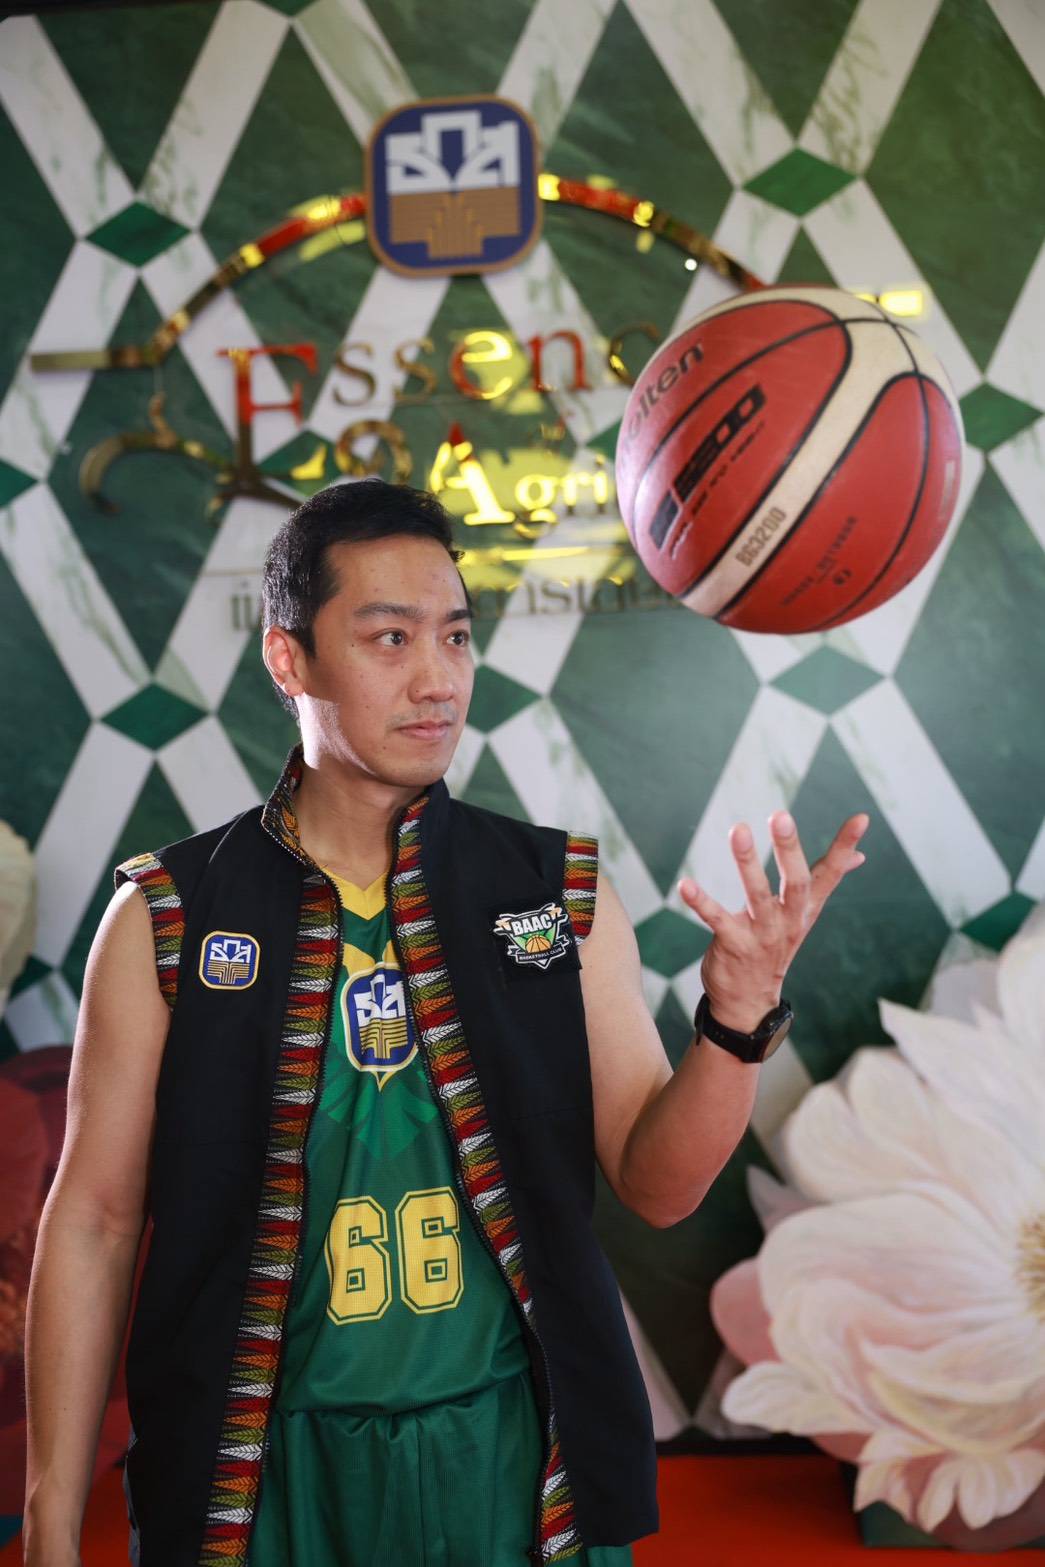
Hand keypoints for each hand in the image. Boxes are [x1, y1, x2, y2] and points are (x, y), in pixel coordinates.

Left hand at [678, 809, 868, 1033]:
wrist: (750, 1003)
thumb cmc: (776, 947)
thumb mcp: (805, 914)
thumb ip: (826, 881)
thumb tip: (860, 856)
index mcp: (806, 908)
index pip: (830, 874)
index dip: (845, 847)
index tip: (861, 819)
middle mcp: (789, 920)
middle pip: (796, 883)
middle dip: (789, 849)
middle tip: (781, 815)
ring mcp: (762, 935)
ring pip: (757, 896)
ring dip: (747, 864)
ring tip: (739, 830)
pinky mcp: (733, 945)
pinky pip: (717, 920)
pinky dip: (701, 902)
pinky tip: (685, 884)